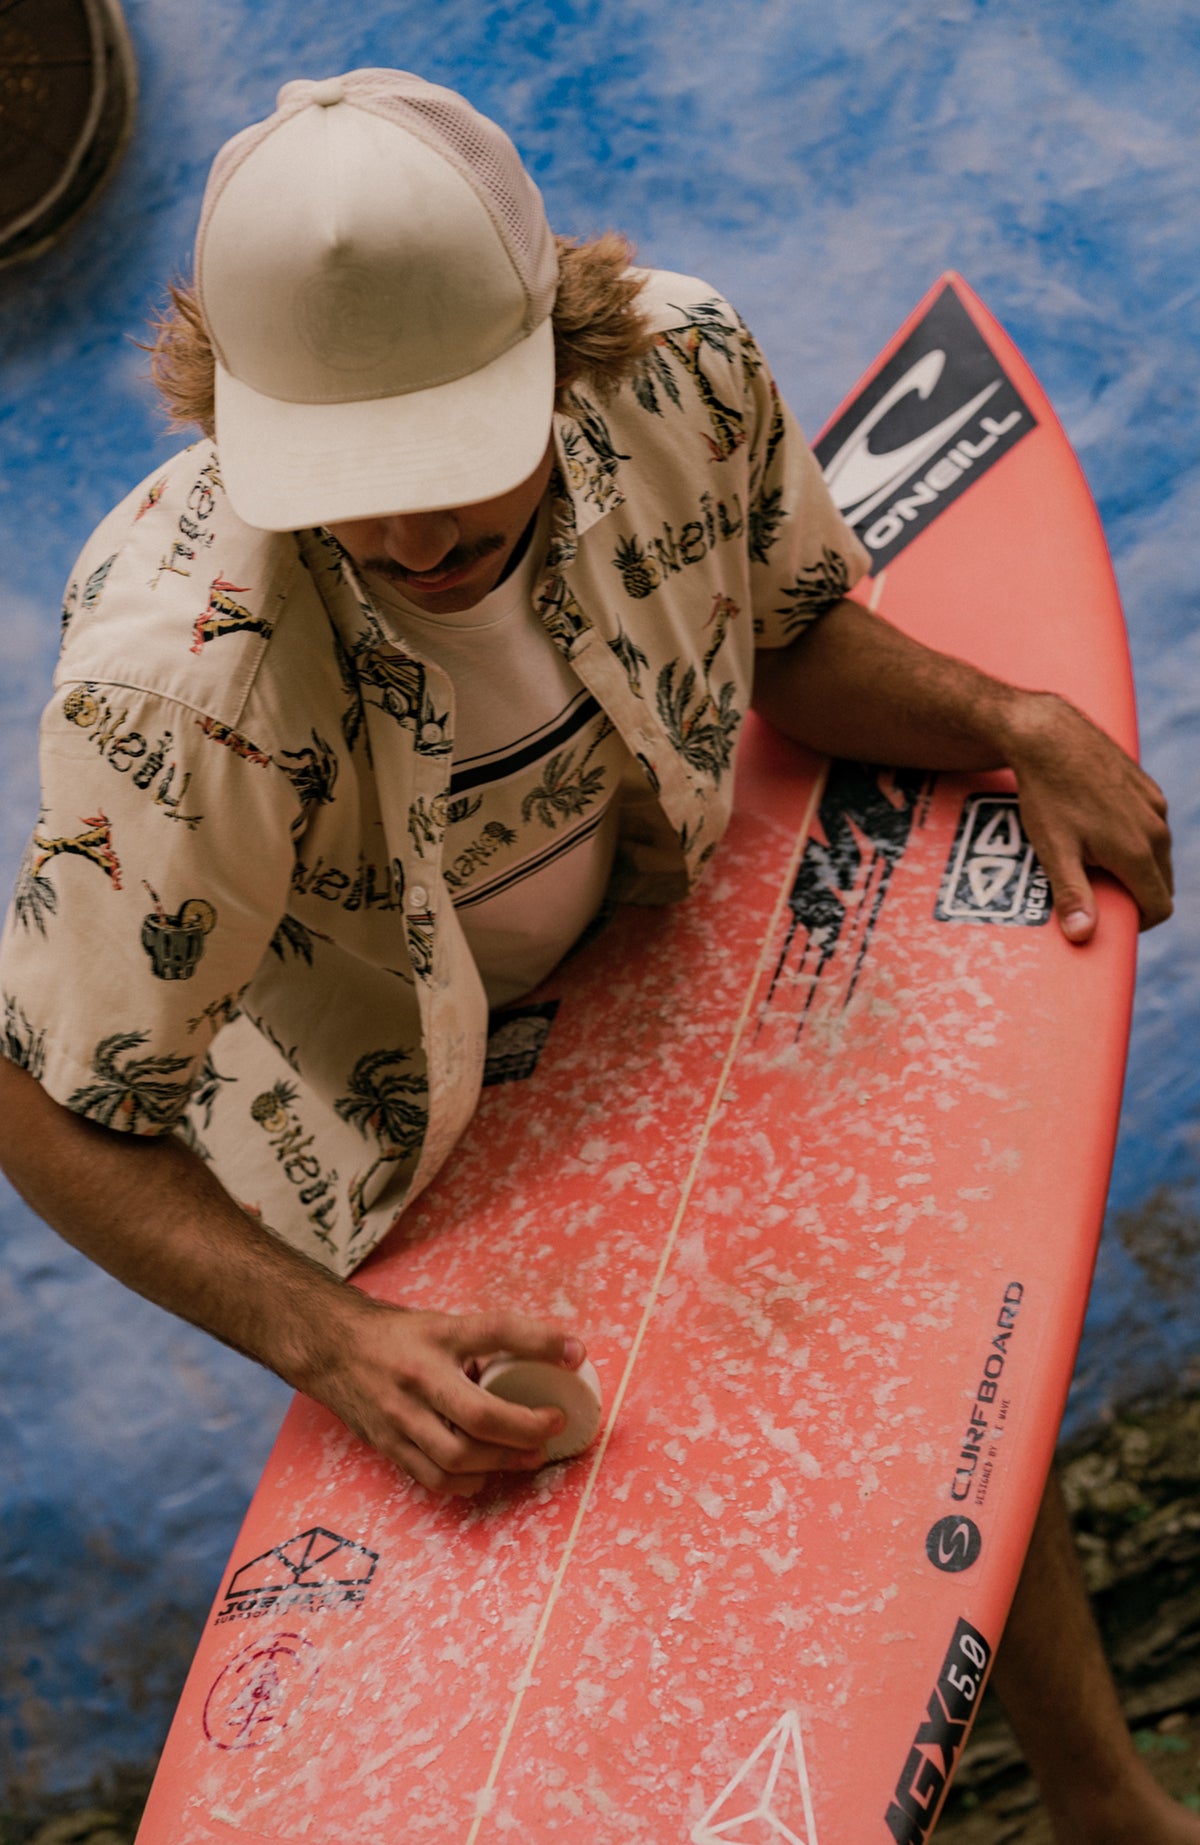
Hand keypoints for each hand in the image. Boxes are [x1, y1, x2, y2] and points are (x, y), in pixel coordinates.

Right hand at [305, 1299, 586, 1496]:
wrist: (331, 1349)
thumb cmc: (397, 1336)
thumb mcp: (442, 1323)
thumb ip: (483, 1343)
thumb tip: (541, 1362)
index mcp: (437, 1335)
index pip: (496, 1330)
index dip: (540, 1341)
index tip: (576, 1353)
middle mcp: (418, 1377)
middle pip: (479, 1414)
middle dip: (525, 1428)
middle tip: (553, 1425)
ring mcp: (400, 1416)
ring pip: (458, 1456)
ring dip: (502, 1461)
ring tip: (531, 1455)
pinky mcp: (388, 1444)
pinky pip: (433, 1477)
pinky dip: (466, 1482)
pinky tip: (486, 1475)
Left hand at [1005, 692, 1172, 942]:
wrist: (1050, 736)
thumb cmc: (1047, 796)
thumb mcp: (1053, 851)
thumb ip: (1072, 895)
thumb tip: (1084, 936)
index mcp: (1137, 852)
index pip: (1158, 906)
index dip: (1137, 923)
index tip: (1110, 921)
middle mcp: (1155, 829)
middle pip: (1161, 882)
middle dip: (1135, 895)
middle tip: (1096, 893)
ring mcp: (1154, 805)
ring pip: (1157, 852)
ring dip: (1134, 865)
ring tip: (1093, 859)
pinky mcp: (1147, 787)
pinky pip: (1150, 824)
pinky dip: (1133, 836)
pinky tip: (1097, 828)